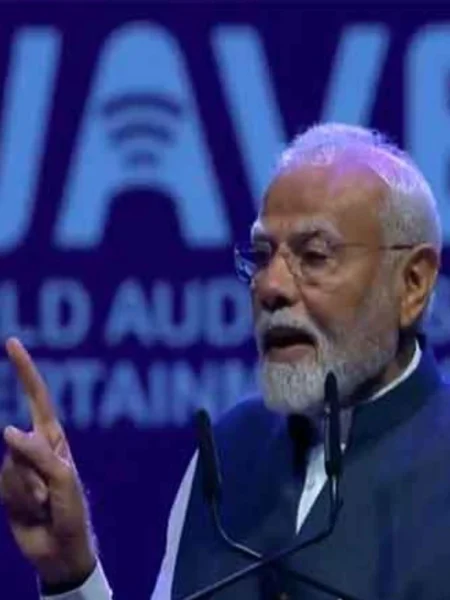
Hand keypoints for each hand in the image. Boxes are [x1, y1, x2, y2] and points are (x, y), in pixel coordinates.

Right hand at [0, 338, 95, 585]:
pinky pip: (4, 485)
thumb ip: (37, 454)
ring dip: (28, 490)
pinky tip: (33, 512)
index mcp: (54, 437)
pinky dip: (19, 500)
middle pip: (16, 437)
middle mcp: (34, 448)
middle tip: (44, 491)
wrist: (60, 549)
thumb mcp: (63, 479)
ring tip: (45, 503)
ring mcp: (18, 469)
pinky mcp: (5, 489)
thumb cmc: (72, 511)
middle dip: (25, 469)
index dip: (25, 369)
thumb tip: (7, 430)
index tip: (12, 342)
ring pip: (10, 466)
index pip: (38, 396)